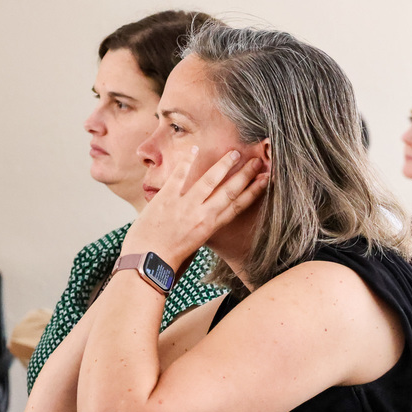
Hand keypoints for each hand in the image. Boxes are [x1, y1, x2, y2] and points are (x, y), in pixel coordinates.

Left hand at [123, 147, 268, 268]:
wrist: (147, 262)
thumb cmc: (169, 258)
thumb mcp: (195, 244)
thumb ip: (202, 227)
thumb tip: (207, 215)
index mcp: (210, 227)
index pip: (237, 205)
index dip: (254, 191)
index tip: (265, 180)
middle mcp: (202, 215)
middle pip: (230, 190)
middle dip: (246, 174)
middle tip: (258, 161)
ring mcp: (184, 205)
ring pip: (210, 180)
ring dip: (224, 164)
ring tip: (235, 152)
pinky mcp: (166, 198)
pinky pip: (180, 175)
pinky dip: (188, 161)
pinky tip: (195, 149)